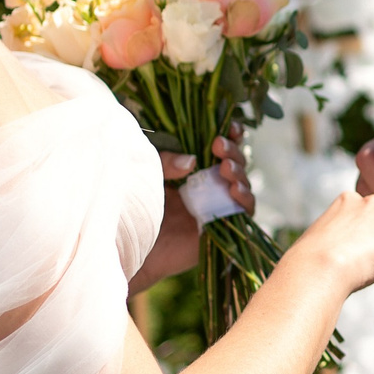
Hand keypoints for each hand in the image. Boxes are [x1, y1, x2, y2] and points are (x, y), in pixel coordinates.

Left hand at [130, 137, 253, 290]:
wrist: (129, 247)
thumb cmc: (133, 206)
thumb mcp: (147, 173)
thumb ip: (166, 162)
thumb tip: (192, 160)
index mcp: (192, 168)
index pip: (218, 148)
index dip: (230, 136)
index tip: (228, 127)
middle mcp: (207, 186)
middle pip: (234, 163)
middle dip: (232, 151)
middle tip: (219, 147)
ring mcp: (215, 206)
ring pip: (241, 184)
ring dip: (239, 172)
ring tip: (225, 169)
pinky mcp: (220, 228)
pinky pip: (243, 212)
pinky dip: (244, 199)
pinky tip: (234, 190)